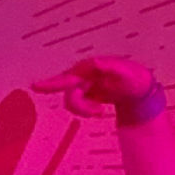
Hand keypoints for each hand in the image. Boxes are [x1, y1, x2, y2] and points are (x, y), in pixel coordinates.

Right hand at [31, 55, 160, 119]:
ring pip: (71, 100)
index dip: (52, 82)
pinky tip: (99, 110)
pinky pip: (77, 104)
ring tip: (100, 111)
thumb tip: (96, 63)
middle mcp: (85, 74)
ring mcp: (84, 83)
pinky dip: (86, 110)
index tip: (35, 86)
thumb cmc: (135, 79)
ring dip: (84, 110)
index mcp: (91, 68)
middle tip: (97, 112)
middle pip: (69, 93)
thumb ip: (111, 67)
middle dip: (79, 106)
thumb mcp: (127, 73)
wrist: (139, 89)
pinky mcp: (86, 92)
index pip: (69, 76)